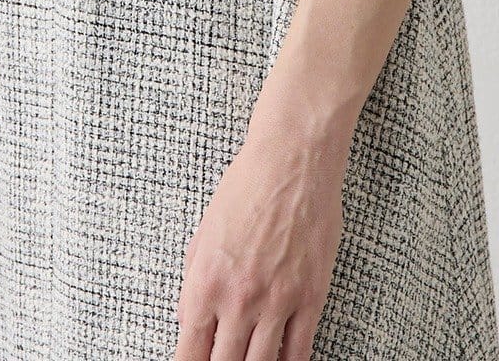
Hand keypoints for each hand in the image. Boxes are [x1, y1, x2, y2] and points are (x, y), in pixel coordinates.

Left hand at [172, 102, 348, 360]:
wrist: (293, 158)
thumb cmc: (247, 186)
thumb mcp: (204, 232)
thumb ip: (193, 282)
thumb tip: (188, 320)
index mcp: (206, 282)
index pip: (190, 353)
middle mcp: (239, 299)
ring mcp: (278, 301)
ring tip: (247, 360)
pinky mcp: (311, 296)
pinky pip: (299, 352)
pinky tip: (279, 360)